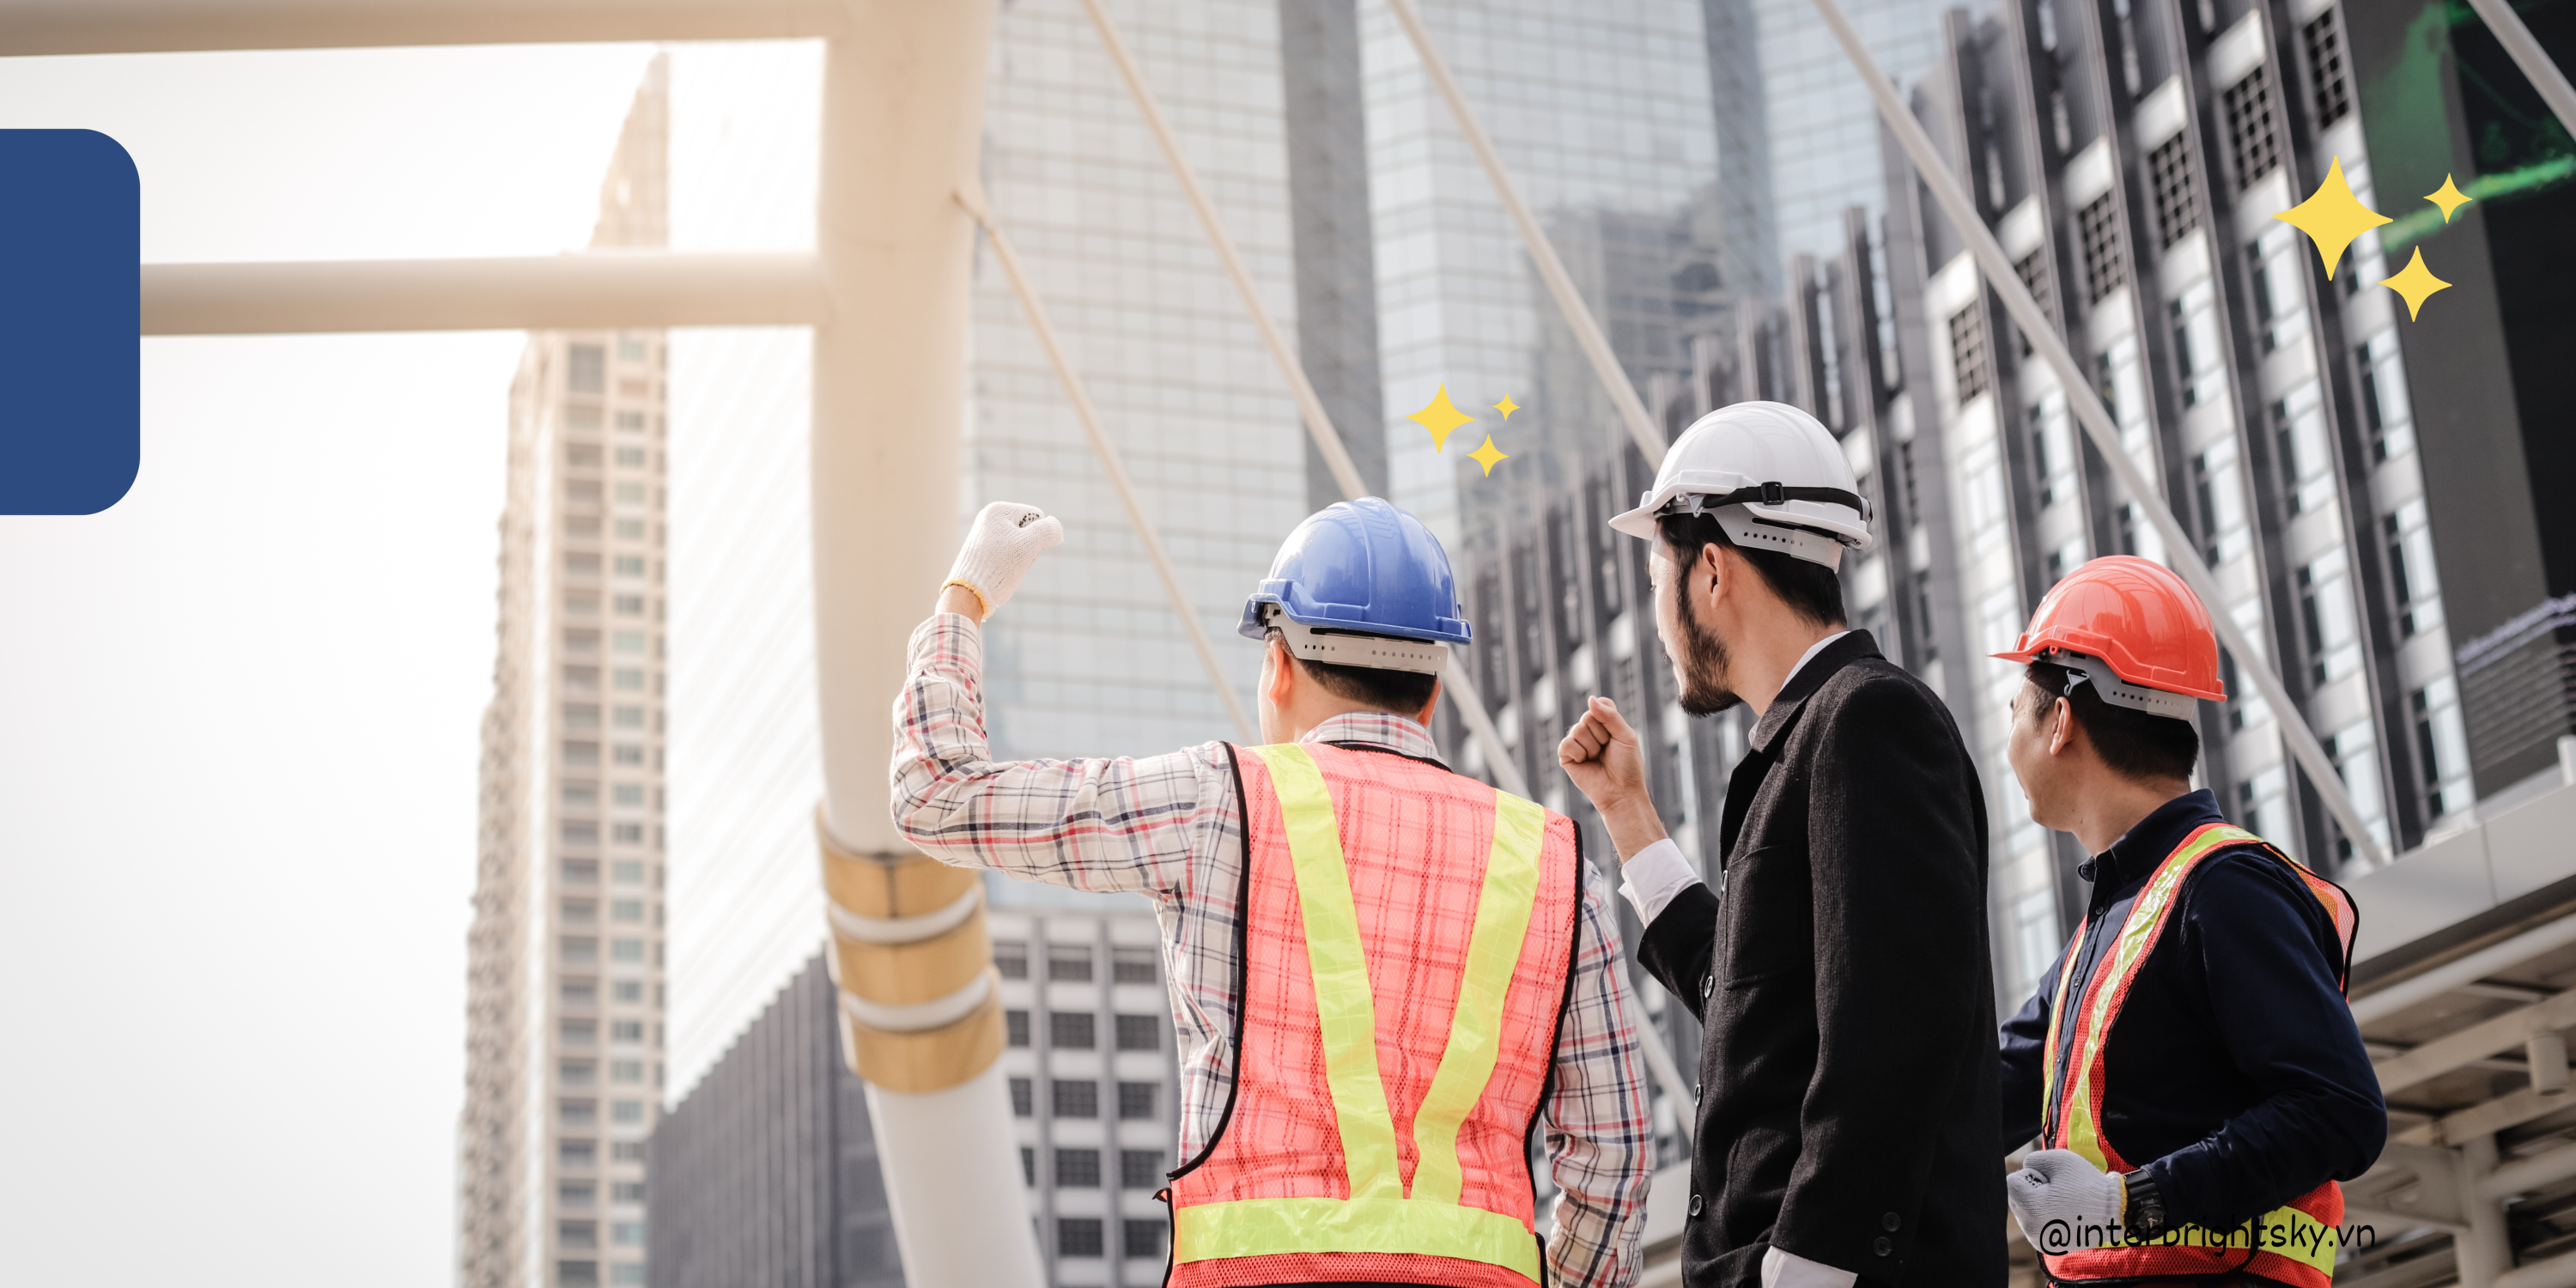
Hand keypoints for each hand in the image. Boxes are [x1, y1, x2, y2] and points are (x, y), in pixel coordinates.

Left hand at [942, 501, 1064, 619]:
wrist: (970, 593)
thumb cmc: (998, 566)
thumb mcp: (1029, 545)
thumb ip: (1048, 530)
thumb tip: (1055, 526)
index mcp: (997, 510)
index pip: (1036, 516)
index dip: (1036, 536)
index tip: (1020, 548)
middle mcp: (988, 519)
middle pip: (1027, 531)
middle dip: (1027, 549)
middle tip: (1012, 561)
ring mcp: (984, 536)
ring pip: (1018, 546)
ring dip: (1019, 560)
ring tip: (1004, 569)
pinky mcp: (982, 553)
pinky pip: (1006, 556)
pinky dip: (1008, 566)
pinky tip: (998, 574)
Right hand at [1557, 697, 1665, 858]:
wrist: (1620, 792)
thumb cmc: (1627, 765)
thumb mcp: (1625, 735)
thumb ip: (1609, 715)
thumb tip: (1590, 698)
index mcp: (1605, 723)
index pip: (1600, 704)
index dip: (1608, 718)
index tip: (1616, 735)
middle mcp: (1590, 731)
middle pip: (1588, 716)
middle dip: (1601, 735)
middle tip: (1607, 751)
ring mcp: (1577, 743)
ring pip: (1578, 730)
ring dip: (1592, 747)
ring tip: (1597, 759)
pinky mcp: (1566, 756)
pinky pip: (1566, 744)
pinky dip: (1579, 753)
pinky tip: (1585, 763)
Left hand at [2005, 1149, 2126, 1255]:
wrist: (2113, 1212)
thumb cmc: (2087, 1185)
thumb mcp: (2059, 1160)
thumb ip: (2033, 1160)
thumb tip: (2023, 1169)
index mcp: (2031, 1207)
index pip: (2011, 1182)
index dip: (2030, 1175)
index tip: (2051, 1180)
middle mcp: (2030, 1227)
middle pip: (2014, 1197)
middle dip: (2030, 1190)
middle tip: (2057, 1191)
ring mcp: (2037, 1238)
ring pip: (2023, 1211)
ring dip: (2035, 1204)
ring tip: (2061, 1203)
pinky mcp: (2045, 1245)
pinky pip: (2033, 1224)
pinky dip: (2042, 1217)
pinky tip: (2061, 1213)